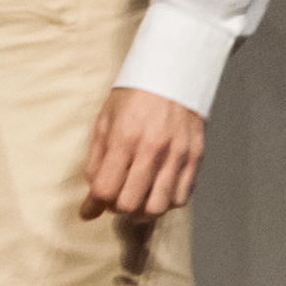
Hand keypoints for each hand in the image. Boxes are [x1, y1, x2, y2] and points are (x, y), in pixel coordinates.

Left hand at [81, 86, 203, 223]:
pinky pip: (181, 196)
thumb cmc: (132, 97)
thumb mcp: (103, 123)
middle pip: (130, 203)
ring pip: (159, 206)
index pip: (105, 189)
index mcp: (124, 139)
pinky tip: (156, 193)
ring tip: (135, 201)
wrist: (172, 74)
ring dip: (142, 211)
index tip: (89, 208)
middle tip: (113, 201)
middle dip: (116, 208)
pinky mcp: (195, 157)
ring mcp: (177, 155)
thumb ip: (95, 161)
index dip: (93, 204)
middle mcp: (152, 150)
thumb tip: (90, 198)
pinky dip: (165, 203)